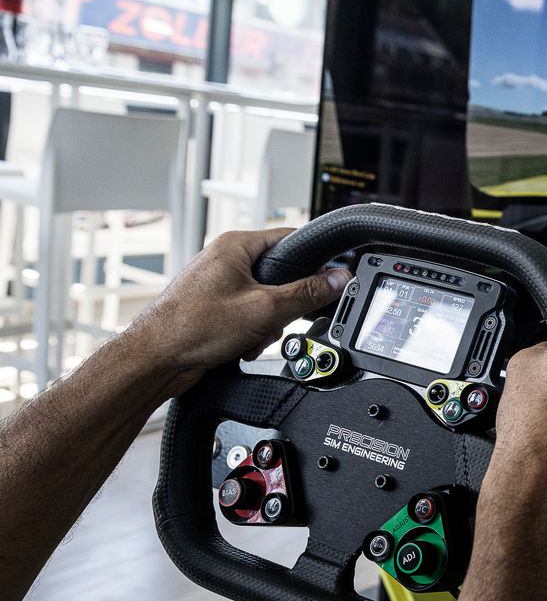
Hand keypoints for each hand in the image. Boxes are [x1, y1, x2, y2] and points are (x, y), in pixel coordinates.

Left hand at [122, 229, 349, 395]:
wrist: (154, 360)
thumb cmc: (190, 328)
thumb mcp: (264, 309)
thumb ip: (307, 293)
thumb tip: (337, 279)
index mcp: (235, 245)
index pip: (291, 239)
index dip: (313, 261)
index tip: (328, 280)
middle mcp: (225, 260)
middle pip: (281, 275)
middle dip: (283, 305)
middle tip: (275, 319)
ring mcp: (218, 284)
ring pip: (266, 299)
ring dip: (267, 323)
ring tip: (251, 336)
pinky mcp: (215, 308)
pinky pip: (250, 314)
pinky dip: (252, 332)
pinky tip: (241, 345)